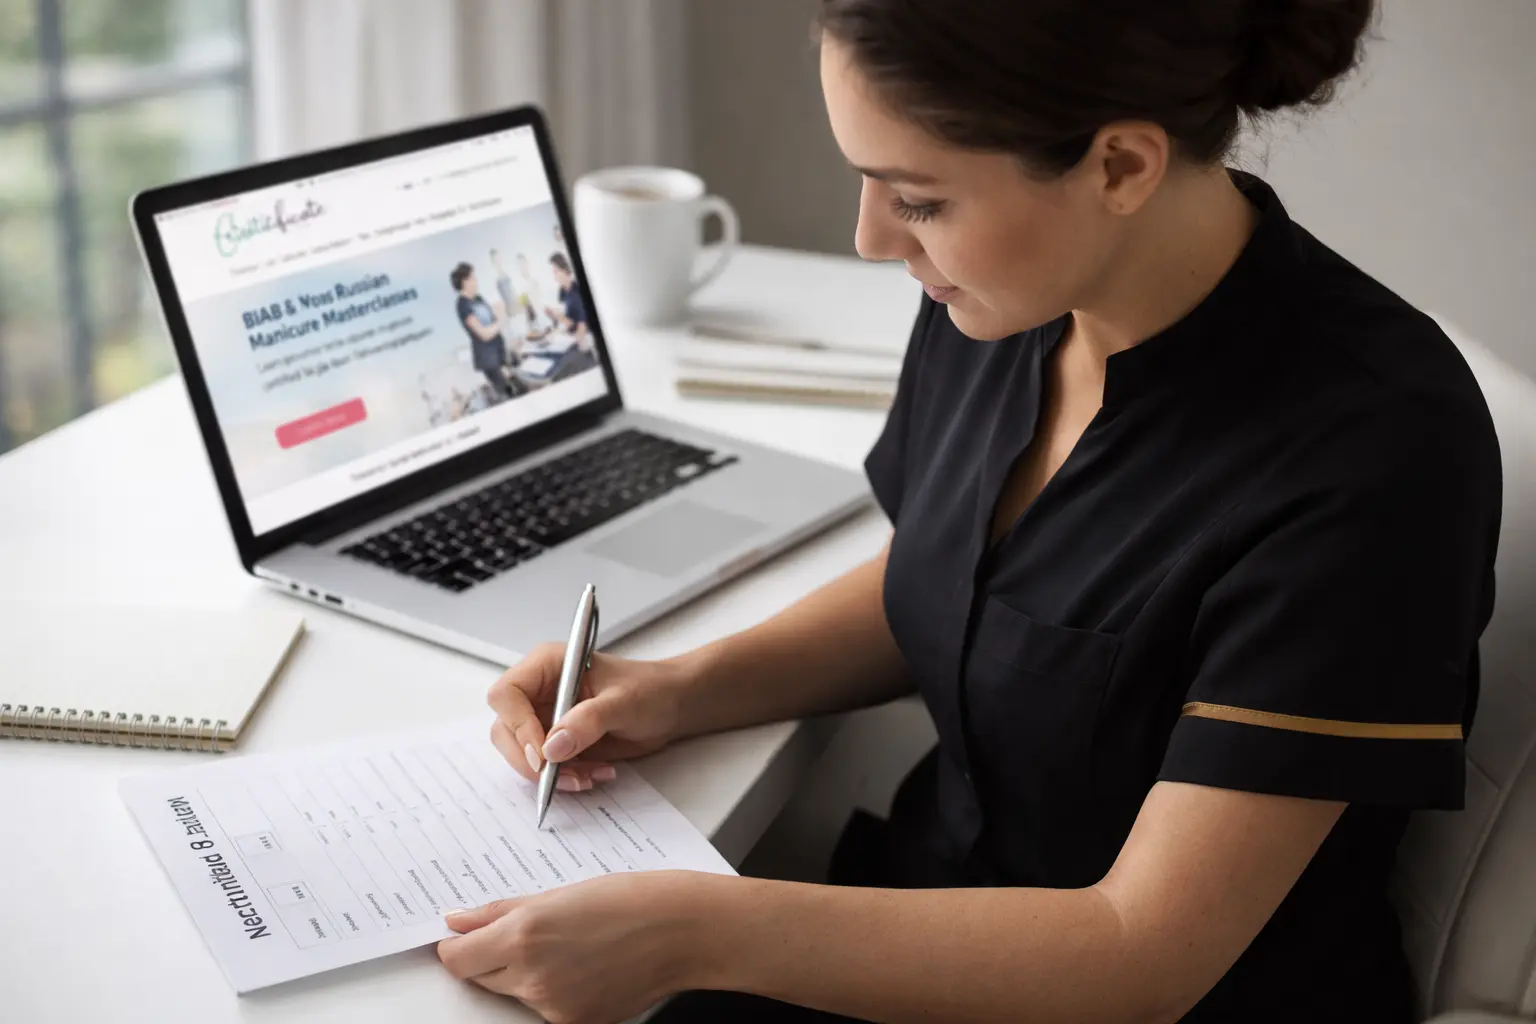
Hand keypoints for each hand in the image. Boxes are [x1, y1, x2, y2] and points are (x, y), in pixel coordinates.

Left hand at [437, 871, 715, 1023]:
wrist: (683, 930)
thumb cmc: (631, 900)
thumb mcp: (560, 893)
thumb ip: (501, 911)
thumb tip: (458, 921)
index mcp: (523, 935)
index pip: (458, 959)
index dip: (457, 946)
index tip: (463, 936)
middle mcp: (532, 976)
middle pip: (482, 977)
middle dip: (493, 957)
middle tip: (530, 932)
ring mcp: (553, 1006)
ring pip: (514, 993)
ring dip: (525, 973)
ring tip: (569, 945)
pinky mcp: (574, 1023)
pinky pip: (543, 1009)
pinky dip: (553, 990)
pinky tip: (584, 966)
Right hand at [488, 645, 689, 788]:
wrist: (670, 707)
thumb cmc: (650, 690)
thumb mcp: (623, 703)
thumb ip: (588, 721)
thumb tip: (552, 748)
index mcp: (547, 666)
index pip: (507, 694)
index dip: (517, 725)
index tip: (542, 754)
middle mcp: (538, 691)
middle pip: (505, 729)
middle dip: (531, 760)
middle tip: (560, 777)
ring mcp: (544, 718)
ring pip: (522, 754)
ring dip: (551, 774)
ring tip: (589, 776)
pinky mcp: (555, 742)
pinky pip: (544, 768)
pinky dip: (565, 778)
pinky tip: (595, 773)